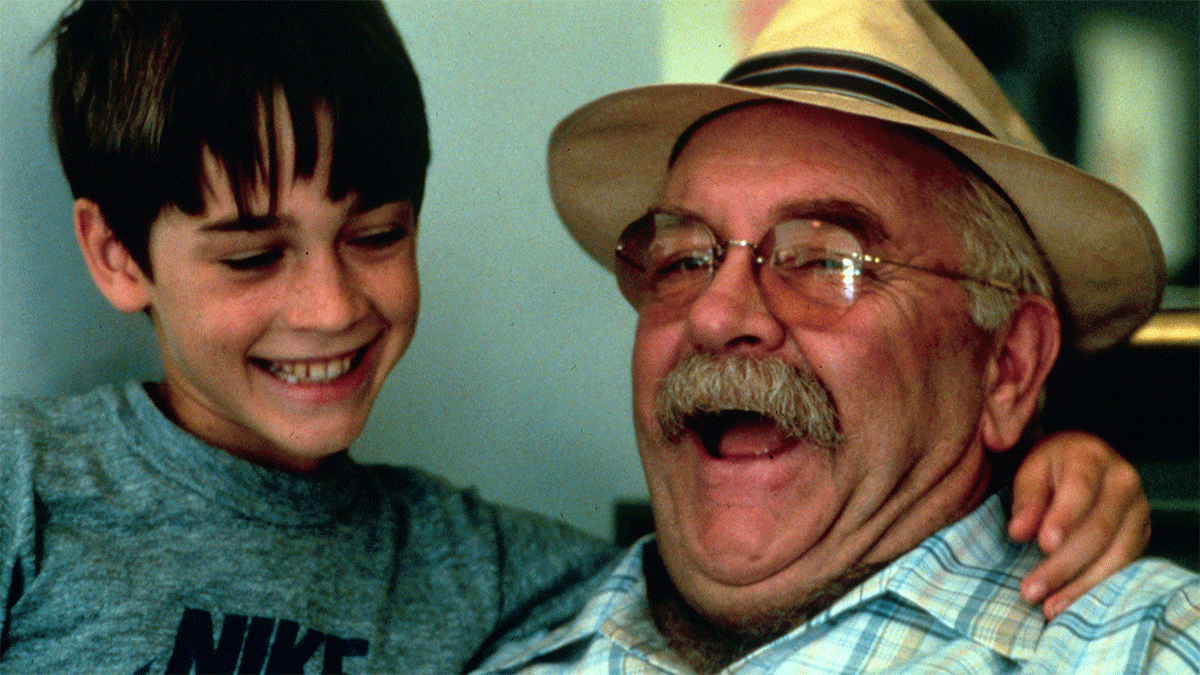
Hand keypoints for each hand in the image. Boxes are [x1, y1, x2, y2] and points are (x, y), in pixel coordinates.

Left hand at [1008, 431, 1149, 619]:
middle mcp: (1124, 482)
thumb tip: (1019, 532)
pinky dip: (1095, 587)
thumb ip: (1026, 501)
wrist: (1085, 462)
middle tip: (1030, 590)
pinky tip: (1070, 603)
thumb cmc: (1051, 469)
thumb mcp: (1031, 473)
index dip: (1063, 519)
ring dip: (1080, 585)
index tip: (1043, 545)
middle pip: (1097, 530)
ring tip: (1048, 607)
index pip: (1080, 489)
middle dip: (1062, 565)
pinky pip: (1123, 566)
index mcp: (1092, 458)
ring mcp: (1139, 510)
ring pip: (1115, 554)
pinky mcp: (1141, 534)